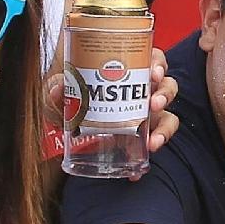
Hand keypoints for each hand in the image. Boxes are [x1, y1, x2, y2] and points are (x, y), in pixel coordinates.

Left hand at [44, 46, 180, 156]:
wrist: (62, 115)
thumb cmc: (66, 91)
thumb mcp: (58, 86)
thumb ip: (56, 87)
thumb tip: (59, 89)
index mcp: (128, 67)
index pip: (152, 58)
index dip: (158, 63)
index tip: (154, 72)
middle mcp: (142, 88)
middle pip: (166, 85)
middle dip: (165, 94)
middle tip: (154, 104)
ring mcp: (144, 112)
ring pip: (168, 114)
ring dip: (165, 127)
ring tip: (153, 140)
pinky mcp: (141, 133)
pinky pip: (156, 139)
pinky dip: (152, 150)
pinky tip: (142, 165)